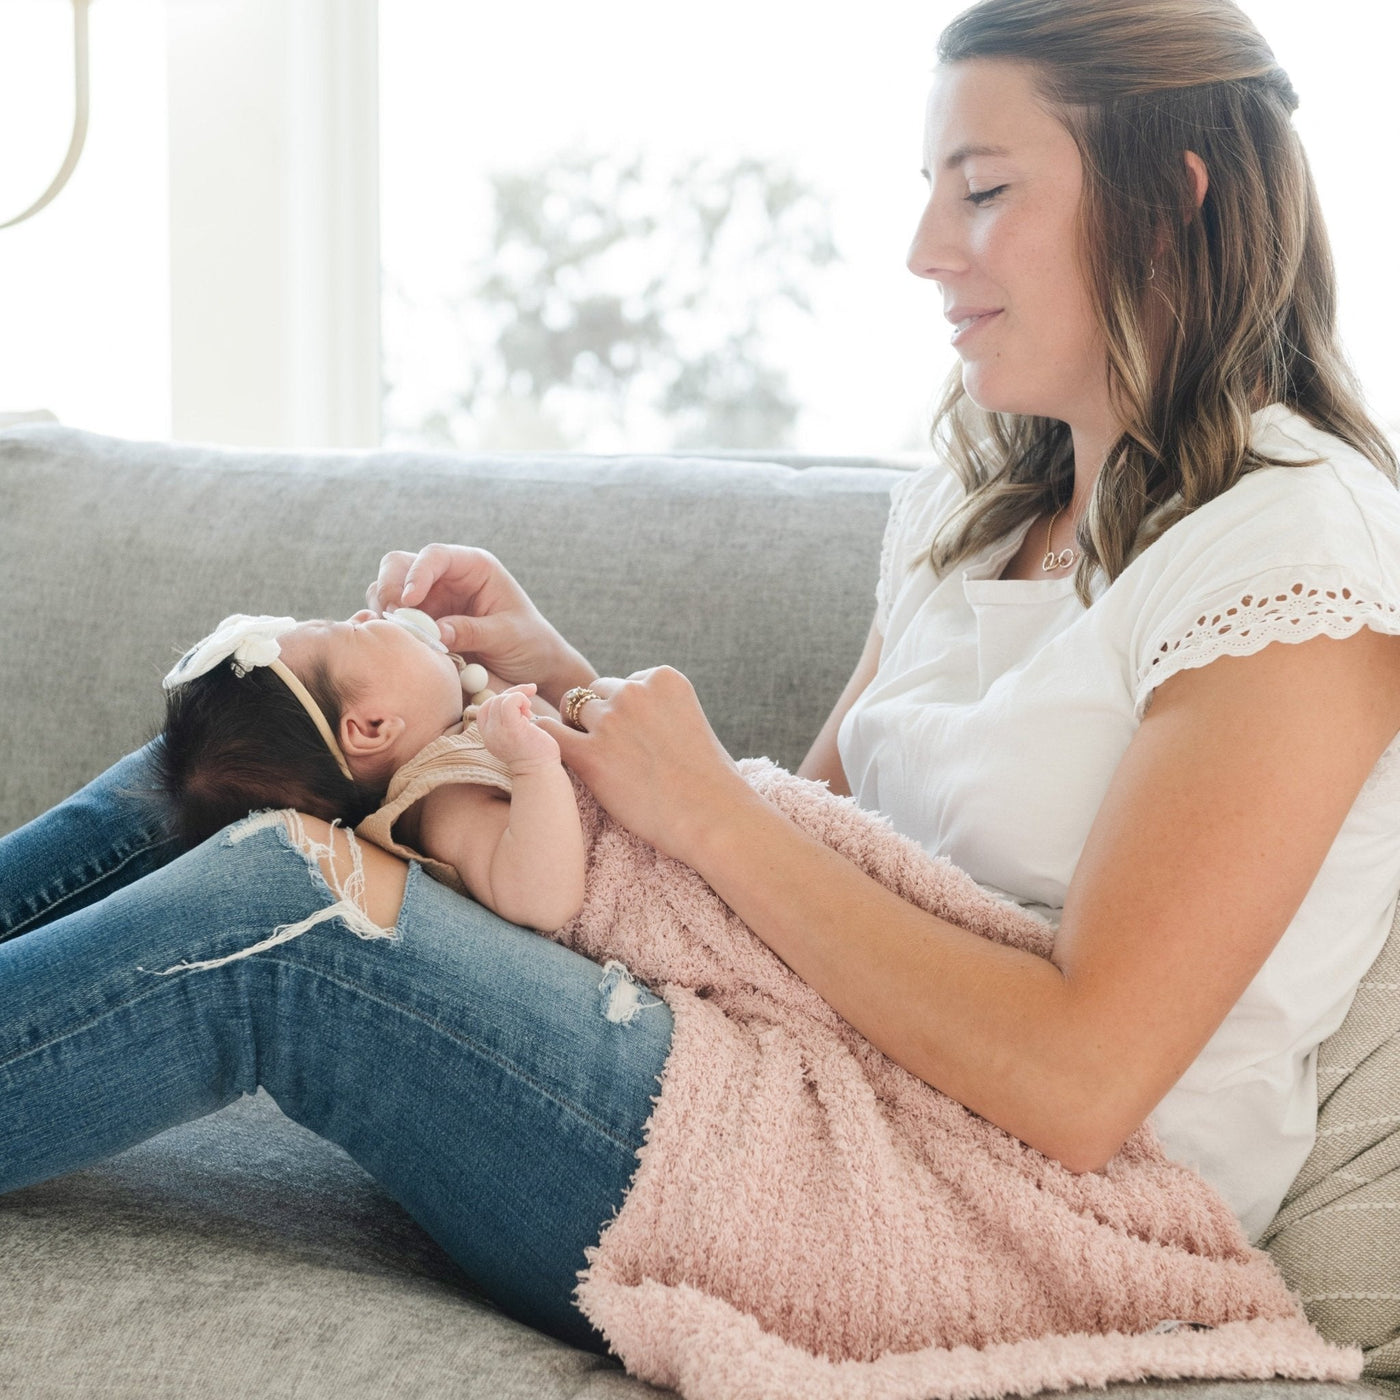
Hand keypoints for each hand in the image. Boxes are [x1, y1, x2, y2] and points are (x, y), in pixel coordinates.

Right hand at [366, 544, 593, 706]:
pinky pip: (392, 620)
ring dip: (385, 613)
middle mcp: (446, 577)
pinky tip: (399, 647)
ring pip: (387, 592)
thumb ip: (472, 631)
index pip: (435, 556)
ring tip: (400, 638)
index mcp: (473, 567)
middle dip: (390, 589)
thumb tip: (433, 633)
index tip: (409, 601)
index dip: (417, 573)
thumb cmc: (529, 643)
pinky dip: (389, 631)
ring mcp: (429, 599)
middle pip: (398, 566)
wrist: (534, 667)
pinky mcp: (421, 623)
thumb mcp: (507, 635)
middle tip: (394, 621)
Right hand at [475, 685, 561, 772]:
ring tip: (529, 712)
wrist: (542, 772)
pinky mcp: (512, 729)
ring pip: (499, 700)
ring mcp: (499, 731)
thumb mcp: (517, 733)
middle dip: (512, 695)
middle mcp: (490, 734)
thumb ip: (511, 718)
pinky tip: (529, 709)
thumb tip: (518, 694)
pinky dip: (520, 697)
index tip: (520, 704)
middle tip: (529, 707)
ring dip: (518, 697)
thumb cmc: (535, 753)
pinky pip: (509, 702)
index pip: (486, 707)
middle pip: (493, 701)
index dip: (502, 699)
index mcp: (489, 736)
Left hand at [535, 666, 745, 860]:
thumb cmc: (710, 781)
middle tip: (612, 751)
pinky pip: (549, 734)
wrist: (711, 816)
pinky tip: (550, 754)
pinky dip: (545, 740)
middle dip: (599, 717)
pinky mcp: (590, 754)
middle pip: (595, 693)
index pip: (625, 683)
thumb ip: (661, 709)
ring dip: (578, 731)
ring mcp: (611, 721)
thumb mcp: (693, 722)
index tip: (636, 736)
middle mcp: (635, 691)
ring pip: (571, 710)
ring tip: (597, 761)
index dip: (624, 710)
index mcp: (663, 677)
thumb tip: (634, 718)